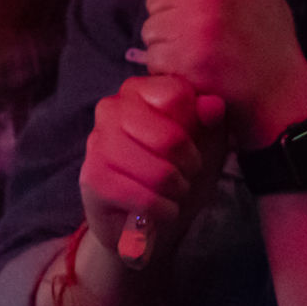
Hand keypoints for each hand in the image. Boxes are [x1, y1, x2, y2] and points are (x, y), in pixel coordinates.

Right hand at [78, 75, 228, 277]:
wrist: (147, 217)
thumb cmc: (177, 168)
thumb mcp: (205, 138)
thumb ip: (210, 117)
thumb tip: (214, 105)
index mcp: (139, 89)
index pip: (176, 94)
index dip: (197, 127)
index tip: (195, 143)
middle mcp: (111, 108)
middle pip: (170, 138)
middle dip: (190, 165)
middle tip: (187, 174)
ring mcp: (97, 143)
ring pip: (158, 172)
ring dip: (177, 190)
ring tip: (174, 191)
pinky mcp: (92, 179)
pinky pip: (143, 198)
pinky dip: (163, 209)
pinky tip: (162, 209)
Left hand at [140, 0, 306, 148]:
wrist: (281, 93)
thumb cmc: (268, 43)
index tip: (193, 1)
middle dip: (171, 17)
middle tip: (199, 36)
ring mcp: (199, 21)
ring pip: (151, 27)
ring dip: (167, 44)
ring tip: (199, 55)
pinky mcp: (188, 56)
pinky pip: (154, 57)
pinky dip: (168, 69)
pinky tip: (195, 72)